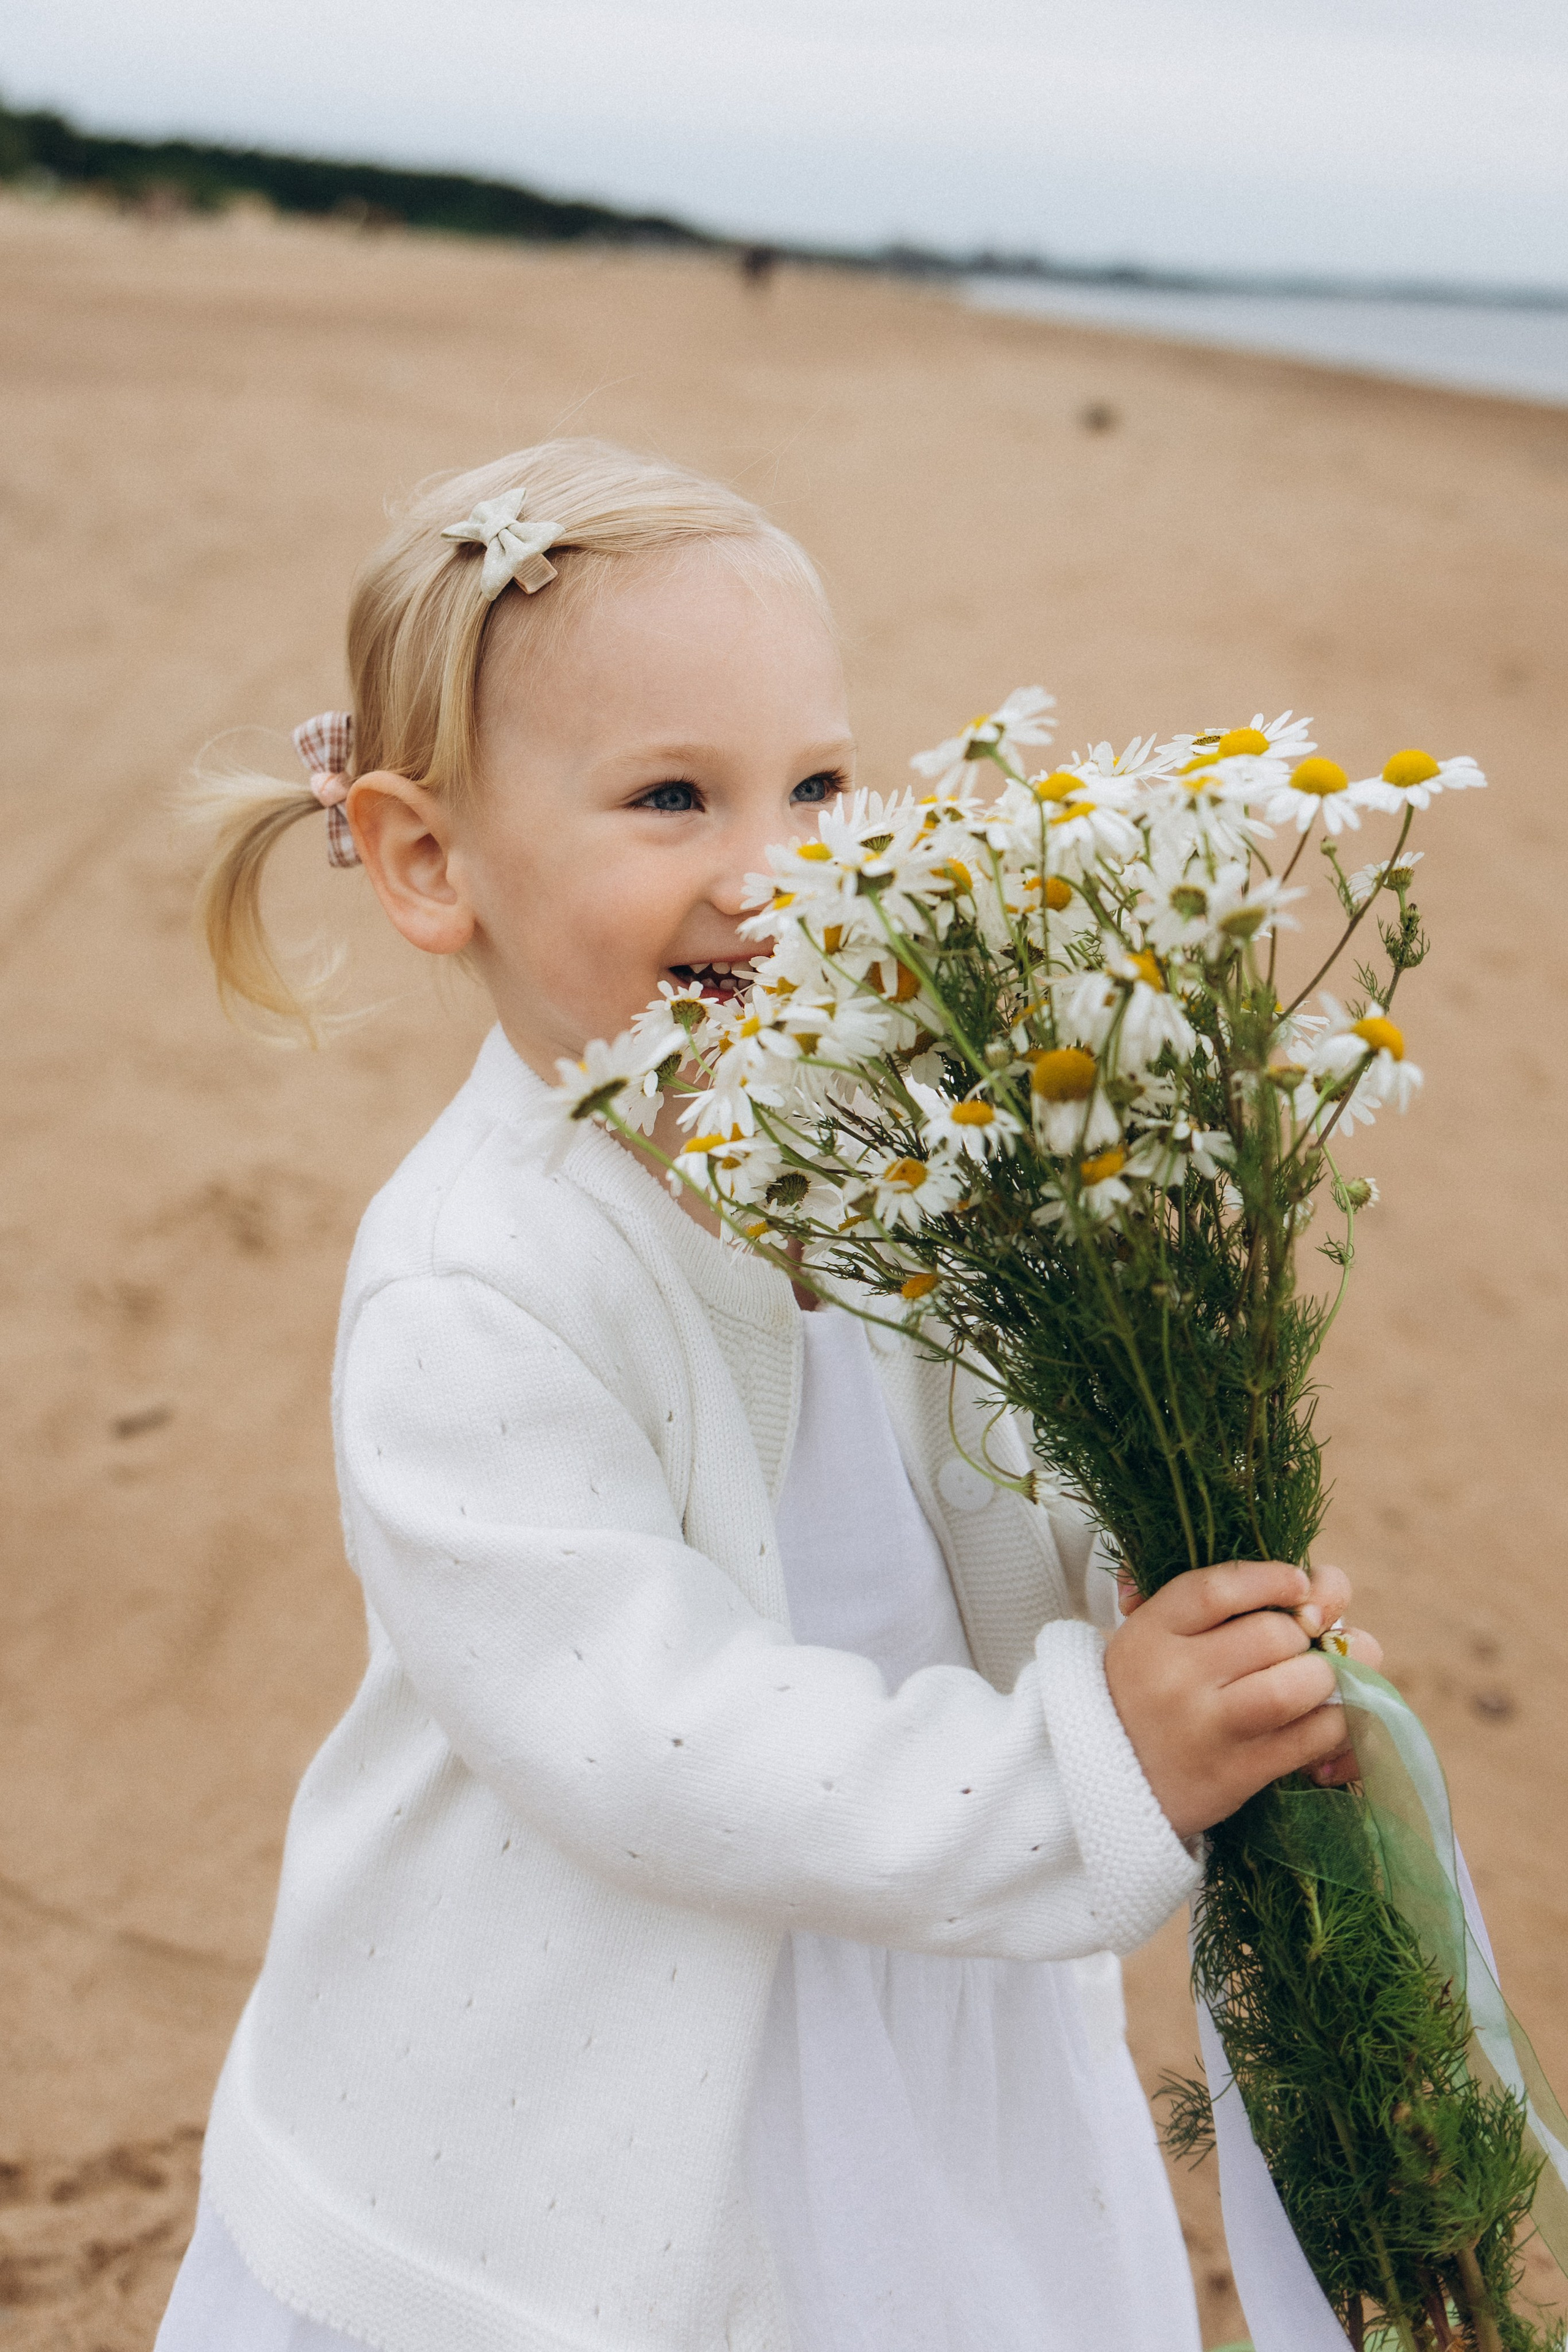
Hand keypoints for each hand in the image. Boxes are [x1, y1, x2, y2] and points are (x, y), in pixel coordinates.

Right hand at [1103, 1560, 1383, 1839]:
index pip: (1218, 1589)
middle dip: (1303, 1635)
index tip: (1298, 1584)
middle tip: (1303, 1646)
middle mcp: (1175, 1676)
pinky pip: (1308, 1740)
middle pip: (1271, 1634)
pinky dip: (1333, 1722)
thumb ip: (1225, 1607)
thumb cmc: (1149, 1693)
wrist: (1107, 1780)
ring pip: (1293, 1687)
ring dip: (1322, 1679)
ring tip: (1316, 1681)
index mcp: (1151, 1630)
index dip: (1271, 1579)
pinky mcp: (1234, 1775)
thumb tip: (1321, 1594)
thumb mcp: (1161, 1638)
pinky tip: (1325, 1717)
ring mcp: (1205, 1728)